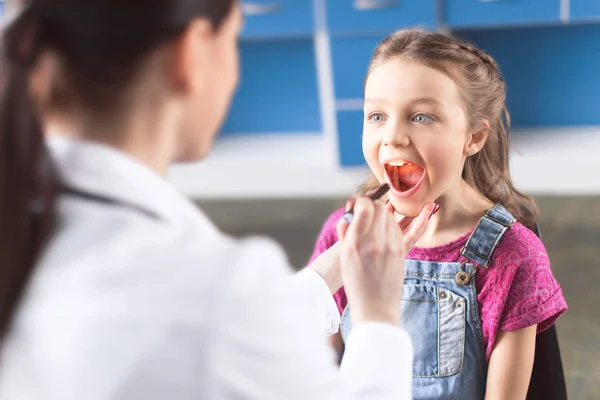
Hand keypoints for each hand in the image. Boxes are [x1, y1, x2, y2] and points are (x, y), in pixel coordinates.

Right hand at [308, 202, 435, 294]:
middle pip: (380, 208)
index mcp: (355, 243)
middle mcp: (374, 242)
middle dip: (374, 205)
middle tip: (370, 209)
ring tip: (379, 218)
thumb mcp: (344, 256)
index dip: (363, 201)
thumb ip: (345, 231)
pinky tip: (394, 224)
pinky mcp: (401, 252)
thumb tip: (351, 210)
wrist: (375, 307)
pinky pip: (402, 227)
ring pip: (392, 216)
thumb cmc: (355, 283)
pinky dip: (396, 223)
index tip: (360, 204)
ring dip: (385, 213)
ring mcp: (390, 247)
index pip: (364, 207)